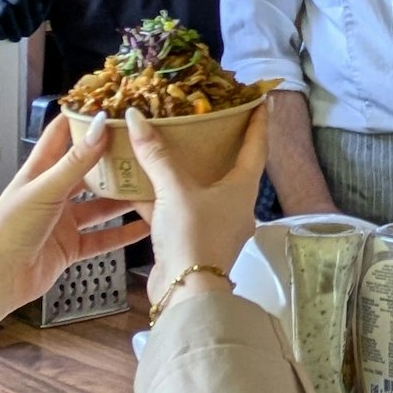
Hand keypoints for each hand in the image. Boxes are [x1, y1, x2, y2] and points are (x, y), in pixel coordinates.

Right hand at [0, 0, 55, 41]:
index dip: (37, 7)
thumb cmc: (13, 18)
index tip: (37, 20)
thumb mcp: (32, 8)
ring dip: (13, 28)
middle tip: (26, 33)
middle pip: (19, 1)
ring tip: (15, 38)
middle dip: (26, 21)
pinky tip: (1, 36)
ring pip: (4, 10)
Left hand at [0, 114, 147, 334]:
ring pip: (98, 205)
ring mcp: (62, 221)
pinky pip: (102, 238)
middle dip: (111, 160)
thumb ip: (76, 161)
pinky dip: (122, 234)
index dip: (82, 119)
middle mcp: (52, 194)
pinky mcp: (70, 247)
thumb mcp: (46, 189)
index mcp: (39, 172)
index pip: (61, 135)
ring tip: (149, 186)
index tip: (110, 106)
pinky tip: (142, 228)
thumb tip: (100, 125)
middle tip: (141, 148)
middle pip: (86, 171)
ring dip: (121, 198)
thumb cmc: (8, 229)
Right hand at [130, 106, 266, 311]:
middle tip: (204, 118)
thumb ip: (156, 155)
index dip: (257, 121)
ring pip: (197, 188)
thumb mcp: (175, 190)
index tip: (258, 100)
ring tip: (166, 144)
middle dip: (217, 142)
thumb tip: (136, 117)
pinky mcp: (190, 238)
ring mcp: (212, 223)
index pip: (256, 146)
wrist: (186, 292)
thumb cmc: (194, 236)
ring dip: (182, 169)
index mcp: (242, 188)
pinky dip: (158, 195)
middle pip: (228, 165)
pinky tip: (135, 183)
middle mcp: (233, 204)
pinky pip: (175, 209)